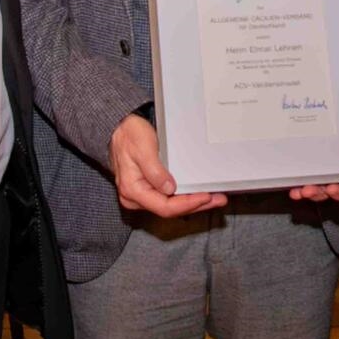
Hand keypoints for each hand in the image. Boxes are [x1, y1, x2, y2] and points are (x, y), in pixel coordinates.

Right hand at [109, 114, 227, 216]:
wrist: (119, 129)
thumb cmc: (129, 136)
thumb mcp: (143, 149)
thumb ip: (155, 171)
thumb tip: (169, 189)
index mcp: (133, 191)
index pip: (164, 207)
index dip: (187, 204)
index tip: (205, 197)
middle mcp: (137, 198)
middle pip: (170, 210)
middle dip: (196, 205)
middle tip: (218, 200)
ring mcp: (143, 195)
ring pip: (171, 206)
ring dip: (193, 203)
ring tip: (215, 198)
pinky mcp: (149, 189)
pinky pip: (169, 198)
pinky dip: (185, 197)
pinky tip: (198, 193)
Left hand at [286, 113, 338, 202]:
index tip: (333, 188)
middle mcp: (338, 169)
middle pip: (329, 189)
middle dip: (319, 193)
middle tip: (309, 190)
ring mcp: (322, 164)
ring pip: (314, 184)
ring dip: (305, 191)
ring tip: (298, 190)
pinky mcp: (309, 156)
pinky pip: (302, 172)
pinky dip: (295, 181)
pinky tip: (290, 183)